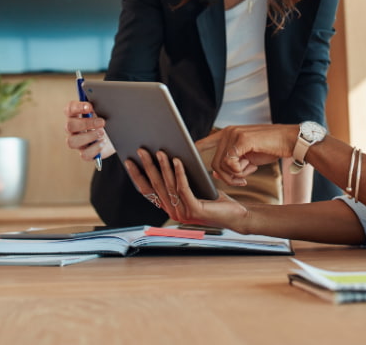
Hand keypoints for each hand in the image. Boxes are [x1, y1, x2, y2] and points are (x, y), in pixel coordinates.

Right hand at [63, 100, 115, 161]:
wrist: (117, 137)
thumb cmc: (108, 121)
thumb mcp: (105, 111)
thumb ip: (100, 105)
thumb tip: (102, 101)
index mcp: (76, 116)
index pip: (69, 109)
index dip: (77, 107)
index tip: (89, 106)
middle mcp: (73, 130)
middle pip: (69, 126)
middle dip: (86, 123)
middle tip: (101, 122)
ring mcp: (77, 143)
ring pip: (72, 142)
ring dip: (89, 136)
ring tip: (102, 133)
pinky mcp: (85, 153)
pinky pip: (84, 154)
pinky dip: (94, 148)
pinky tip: (103, 142)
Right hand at [124, 148, 246, 228]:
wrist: (236, 215)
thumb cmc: (214, 200)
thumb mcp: (193, 188)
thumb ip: (178, 180)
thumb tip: (166, 156)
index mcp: (169, 207)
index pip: (148, 191)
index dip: (137, 176)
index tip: (129, 161)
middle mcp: (173, 211)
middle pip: (156, 185)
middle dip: (147, 166)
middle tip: (141, 150)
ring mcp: (183, 213)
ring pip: (168, 184)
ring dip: (163, 166)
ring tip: (160, 151)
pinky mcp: (194, 210)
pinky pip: (183, 187)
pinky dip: (179, 172)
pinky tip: (178, 160)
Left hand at [198, 124, 296, 185]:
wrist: (289, 140)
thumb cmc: (270, 148)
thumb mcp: (248, 157)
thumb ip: (232, 162)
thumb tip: (215, 173)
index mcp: (228, 134)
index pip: (204, 142)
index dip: (194, 151)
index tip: (184, 159)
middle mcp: (228, 132)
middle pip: (214, 162)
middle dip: (226, 177)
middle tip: (241, 180)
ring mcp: (234, 134)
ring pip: (221, 165)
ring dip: (234, 175)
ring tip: (247, 174)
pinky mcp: (241, 139)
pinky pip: (230, 163)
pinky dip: (239, 171)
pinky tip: (251, 169)